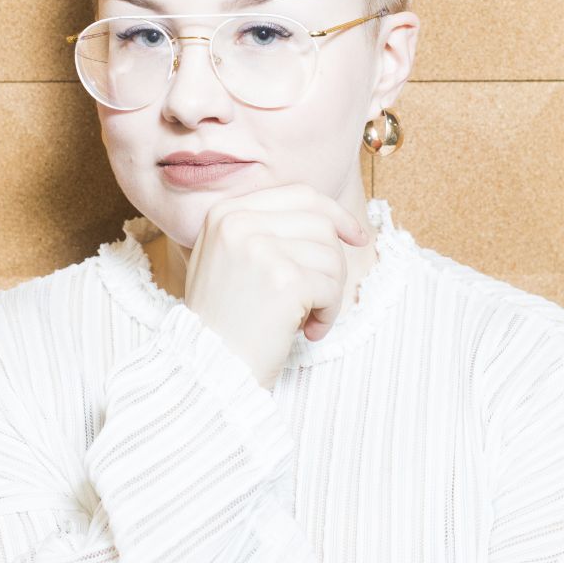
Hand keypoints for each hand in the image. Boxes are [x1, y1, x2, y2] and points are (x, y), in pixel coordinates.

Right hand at [184, 182, 371, 390]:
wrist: (207, 368)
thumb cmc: (225, 319)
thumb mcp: (230, 257)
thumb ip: (267, 229)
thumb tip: (336, 222)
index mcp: (226, 212)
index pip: (300, 195)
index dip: (335, 214)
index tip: (356, 237)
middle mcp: (239, 223)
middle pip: (321, 225)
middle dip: (332, 263)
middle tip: (318, 296)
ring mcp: (260, 249)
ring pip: (331, 256)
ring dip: (330, 292)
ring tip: (306, 317)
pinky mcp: (284, 280)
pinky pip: (332, 287)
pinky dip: (328, 314)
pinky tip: (307, 330)